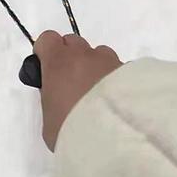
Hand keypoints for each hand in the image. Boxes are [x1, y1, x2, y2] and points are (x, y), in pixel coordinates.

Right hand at [34, 30, 121, 150]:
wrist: (114, 137)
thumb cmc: (73, 130)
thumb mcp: (49, 121)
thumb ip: (51, 100)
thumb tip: (59, 96)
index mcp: (58, 62)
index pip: (47, 39)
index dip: (46, 52)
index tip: (47, 68)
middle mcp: (83, 55)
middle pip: (74, 43)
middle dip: (71, 58)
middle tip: (72, 84)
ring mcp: (109, 60)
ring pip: (98, 55)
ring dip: (95, 67)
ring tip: (98, 95)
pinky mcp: (130, 71)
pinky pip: (117, 69)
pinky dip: (114, 79)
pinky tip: (115, 101)